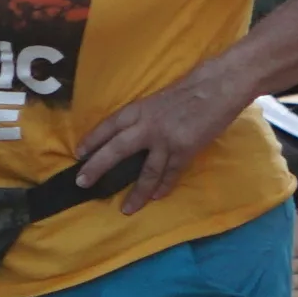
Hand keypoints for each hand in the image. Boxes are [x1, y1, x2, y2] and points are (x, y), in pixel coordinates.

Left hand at [66, 76, 244, 212]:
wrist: (218, 86)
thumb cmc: (190, 88)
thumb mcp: (158, 99)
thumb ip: (145, 117)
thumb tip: (132, 134)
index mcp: (139, 109)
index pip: (109, 126)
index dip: (93, 140)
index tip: (79, 154)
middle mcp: (147, 126)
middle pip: (116, 149)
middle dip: (98, 167)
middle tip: (83, 183)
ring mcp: (166, 140)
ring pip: (146, 172)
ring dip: (136, 193)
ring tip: (126, 209)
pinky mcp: (185, 150)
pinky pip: (171, 174)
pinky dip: (163, 187)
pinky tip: (156, 198)